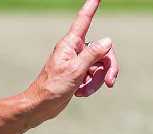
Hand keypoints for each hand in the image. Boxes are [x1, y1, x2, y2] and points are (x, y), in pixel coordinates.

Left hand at [24, 0, 119, 122]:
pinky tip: (80, 93)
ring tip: (84, 92)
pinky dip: (91, 86)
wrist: (41, 106)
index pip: (84, 20)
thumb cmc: (53, 87)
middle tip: (110, 82)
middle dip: (108, 68)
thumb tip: (108, 40)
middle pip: (103, 51)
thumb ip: (93, 54)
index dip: (91, 7)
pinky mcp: (79, 74)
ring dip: (97, 82)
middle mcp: (75, 50)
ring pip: (100, 67)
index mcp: (71, 44)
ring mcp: (78, 62)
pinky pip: (94, 77)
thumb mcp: (75, 70)